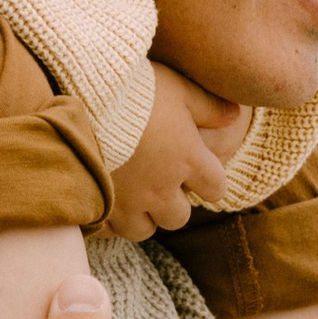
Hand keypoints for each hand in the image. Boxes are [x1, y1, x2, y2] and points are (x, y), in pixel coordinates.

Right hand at [102, 64, 247, 241]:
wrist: (82, 96)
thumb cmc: (136, 88)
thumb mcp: (179, 89)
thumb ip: (209, 106)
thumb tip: (235, 116)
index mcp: (188, 160)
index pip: (216, 188)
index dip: (210, 181)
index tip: (196, 169)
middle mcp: (161, 187)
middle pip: (178, 216)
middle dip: (174, 203)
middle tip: (160, 180)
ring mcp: (128, 200)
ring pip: (144, 230)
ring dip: (143, 216)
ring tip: (133, 194)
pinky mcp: (99, 203)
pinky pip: (109, 229)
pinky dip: (111, 219)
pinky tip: (105, 198)